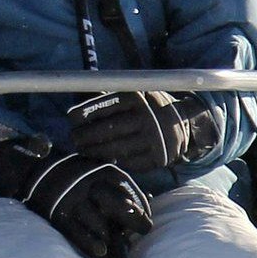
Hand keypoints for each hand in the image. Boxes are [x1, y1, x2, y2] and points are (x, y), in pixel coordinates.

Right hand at [0, 137, 152, 257]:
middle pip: (118, 206)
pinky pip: (79, 235)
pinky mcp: (58, 216)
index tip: (145, 220)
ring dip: (111, 238)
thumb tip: (144, 208)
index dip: (141, 208)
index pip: (130, 191)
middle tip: (142, 230)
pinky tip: (101, 252)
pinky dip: (92, 246)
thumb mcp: (98, 172)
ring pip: (101, 225)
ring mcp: (73, 201)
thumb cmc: (78, 177)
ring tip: (115, 243)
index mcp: (102, 171)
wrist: (36, 172)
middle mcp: (89, 184)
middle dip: (134, 221)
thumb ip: (118, 187)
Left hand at [69, 90, 221, 176]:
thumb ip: (107, 99)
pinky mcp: (158, 156)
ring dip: (94, 151)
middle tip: (74, 139)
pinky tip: (103, 159)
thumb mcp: (133, 94)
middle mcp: (146, 116)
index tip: (72, 121)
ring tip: (84, 151)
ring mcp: (154, 138)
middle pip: (105, 130)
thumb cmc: (147, 108)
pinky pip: (129, 162)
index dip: (82, 115)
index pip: (101, 107)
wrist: (184, 122)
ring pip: (114, 149)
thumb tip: (75, 109)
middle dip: (84, 136)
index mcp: (136, 98)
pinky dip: (113, 161)